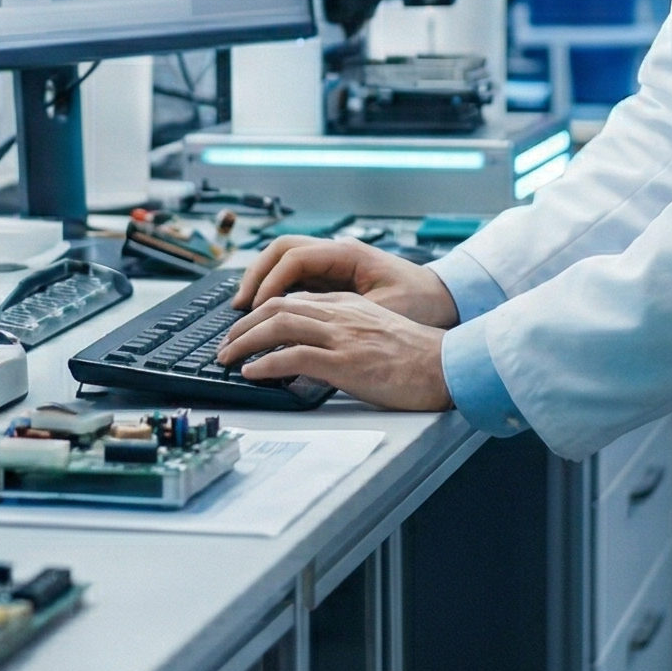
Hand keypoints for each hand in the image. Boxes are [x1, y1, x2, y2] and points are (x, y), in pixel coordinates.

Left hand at [217, 291, 450, 410]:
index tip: (244, 327)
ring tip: (226, 357)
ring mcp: (342, 337)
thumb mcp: (377, 332)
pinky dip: (266, 363)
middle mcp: (341, 314)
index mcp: (348, 305)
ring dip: (244, 341)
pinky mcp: (345, 363)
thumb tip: (316, 351)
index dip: (262, 311)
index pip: (293, 298)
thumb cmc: (418, 357)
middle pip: (278, 306)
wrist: (447, 367)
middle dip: (244, 323)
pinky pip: (294, 357)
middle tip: (224, 344)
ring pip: (279, 326)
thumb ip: (347, 332)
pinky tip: (251, 372)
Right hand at [233, 237, 458, 327]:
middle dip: (256, 275)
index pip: (294, 257)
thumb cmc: (421, 304)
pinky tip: (266, 313)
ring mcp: (333, 263)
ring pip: (284, 261)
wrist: (445, 300)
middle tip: (239, 307)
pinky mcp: (333, 277)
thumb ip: (345, 317)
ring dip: (262, 282)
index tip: (255, 307)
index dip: (270, 281)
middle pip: (281, 250)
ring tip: (245, 311)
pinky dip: (277, 291)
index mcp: (348, 254)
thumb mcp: (384, 311)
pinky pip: (295, 277)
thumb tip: (306, 327)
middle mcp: (337, 252)